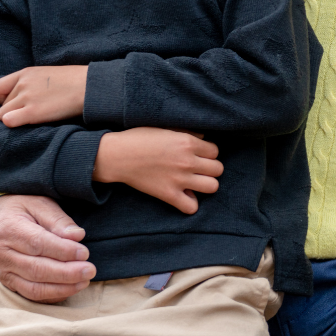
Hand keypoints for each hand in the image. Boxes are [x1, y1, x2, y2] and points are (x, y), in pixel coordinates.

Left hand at [0, 65, 88, 126]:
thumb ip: (33, 83)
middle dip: (13, 111)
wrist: (90, 86)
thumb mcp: (49, 75)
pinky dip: (14, 125)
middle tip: (30, 113)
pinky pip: (8, 121)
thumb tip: (26, 96)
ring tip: (32, 120)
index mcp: (25, 73)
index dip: (4, 99)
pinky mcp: (32, 112)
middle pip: (2, 104)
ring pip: (3, 115)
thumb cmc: (76, 82)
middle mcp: (22, 84)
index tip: (17, 104)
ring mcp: (26, 97)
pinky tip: (28, 124)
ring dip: (14, 119)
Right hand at [0, 195, 95, 302]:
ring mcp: (4, 271)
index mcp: (8, 228)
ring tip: (84, 281)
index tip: (84, 253)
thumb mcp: (40, 204)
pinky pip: (31, 295)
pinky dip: (52, 295)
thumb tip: (77, 236)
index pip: (38, 244)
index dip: (63, 251)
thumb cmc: (23, 209)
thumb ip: (58, 220)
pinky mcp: (9, 283)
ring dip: (62, 288)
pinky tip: (71, 289)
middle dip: (66, 273)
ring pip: (33, 287)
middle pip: (36, 269)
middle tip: (89, 270)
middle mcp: (2, 254)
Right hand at [94, 127, 222, 213]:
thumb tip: (203, 139)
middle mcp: (187, 161)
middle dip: (210, 168)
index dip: (208, 153)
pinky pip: (191, 207)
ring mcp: (179, 180)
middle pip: (218, 169)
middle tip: (198, 168)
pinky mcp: (168, 195)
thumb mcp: (166, 128)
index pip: (215, 151)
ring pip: (212, 186)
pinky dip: (190, 203)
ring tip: (195, 182)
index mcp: (187, 142)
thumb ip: (188, 133)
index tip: (198, 155)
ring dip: (206, 184)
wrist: (118, 155)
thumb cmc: (139, 138)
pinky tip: (184, 195)